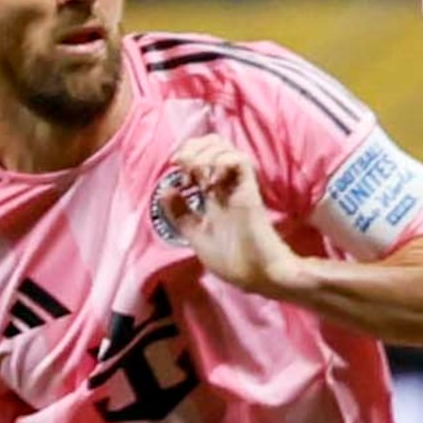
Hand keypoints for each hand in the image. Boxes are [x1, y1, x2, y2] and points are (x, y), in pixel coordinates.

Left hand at [161, 137, 296, 294]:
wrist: (256, 276)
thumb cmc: (233, 261)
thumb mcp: (196, 236)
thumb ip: (181, 214)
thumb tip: (165, 189)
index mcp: (215, 195)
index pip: (204, 158)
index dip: (188, 154)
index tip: (174, 166)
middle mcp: (227, 186)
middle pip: (216, 145)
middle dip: (194, 146)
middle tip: (182, 162)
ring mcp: (239, 186)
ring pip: (226, 147)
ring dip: (205, 151)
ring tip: (193, 167)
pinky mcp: (249, 190)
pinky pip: (239, 161)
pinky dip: (221, 160)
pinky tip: (208, 175)